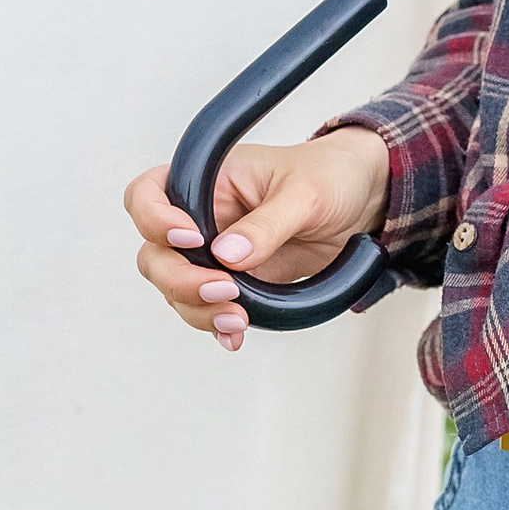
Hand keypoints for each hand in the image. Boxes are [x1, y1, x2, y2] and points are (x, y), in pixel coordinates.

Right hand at [124, 129, 390, 353]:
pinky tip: (234, 333)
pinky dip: (215, 324)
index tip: (193, 240)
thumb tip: (226, 256)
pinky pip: (206, 308)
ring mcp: (212, 253)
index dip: (155, 221)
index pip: (146, 196)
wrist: (361, 202)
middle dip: (181, 280)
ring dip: (198, 309)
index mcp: (206, 178)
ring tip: (238, 318)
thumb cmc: (330, 176)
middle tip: (225, 290)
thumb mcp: (305, 192)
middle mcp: (199, 216)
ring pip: (176, 288)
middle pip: (155, 254)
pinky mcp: (234, 281)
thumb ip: (266, 224)